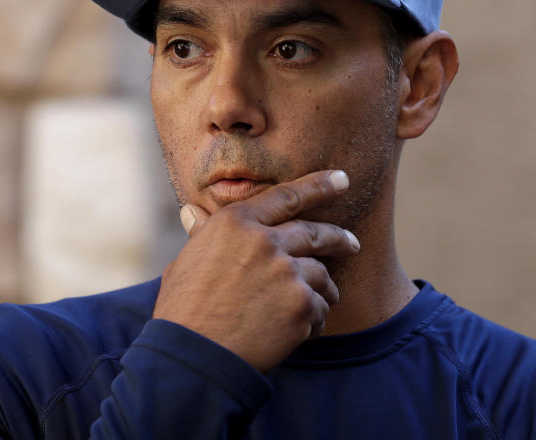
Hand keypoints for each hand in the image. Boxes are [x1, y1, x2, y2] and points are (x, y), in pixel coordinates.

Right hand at [152, 170, 360, 372]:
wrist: (194, 357)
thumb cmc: (183, 311)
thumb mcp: (186, 262)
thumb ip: (201, 235)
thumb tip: (190, 211)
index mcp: (236, 224)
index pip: (286, 196)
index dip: (318, 186)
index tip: (342, 179)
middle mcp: (265, 241)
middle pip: (314, 233)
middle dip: (339, 237)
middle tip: (352, 243)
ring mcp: (286, 272)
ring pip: (320, 275)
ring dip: (320, 290)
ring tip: (310, 306)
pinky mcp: (301, 306)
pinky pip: (321, 309)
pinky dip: (313, 321)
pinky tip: (296, 333)